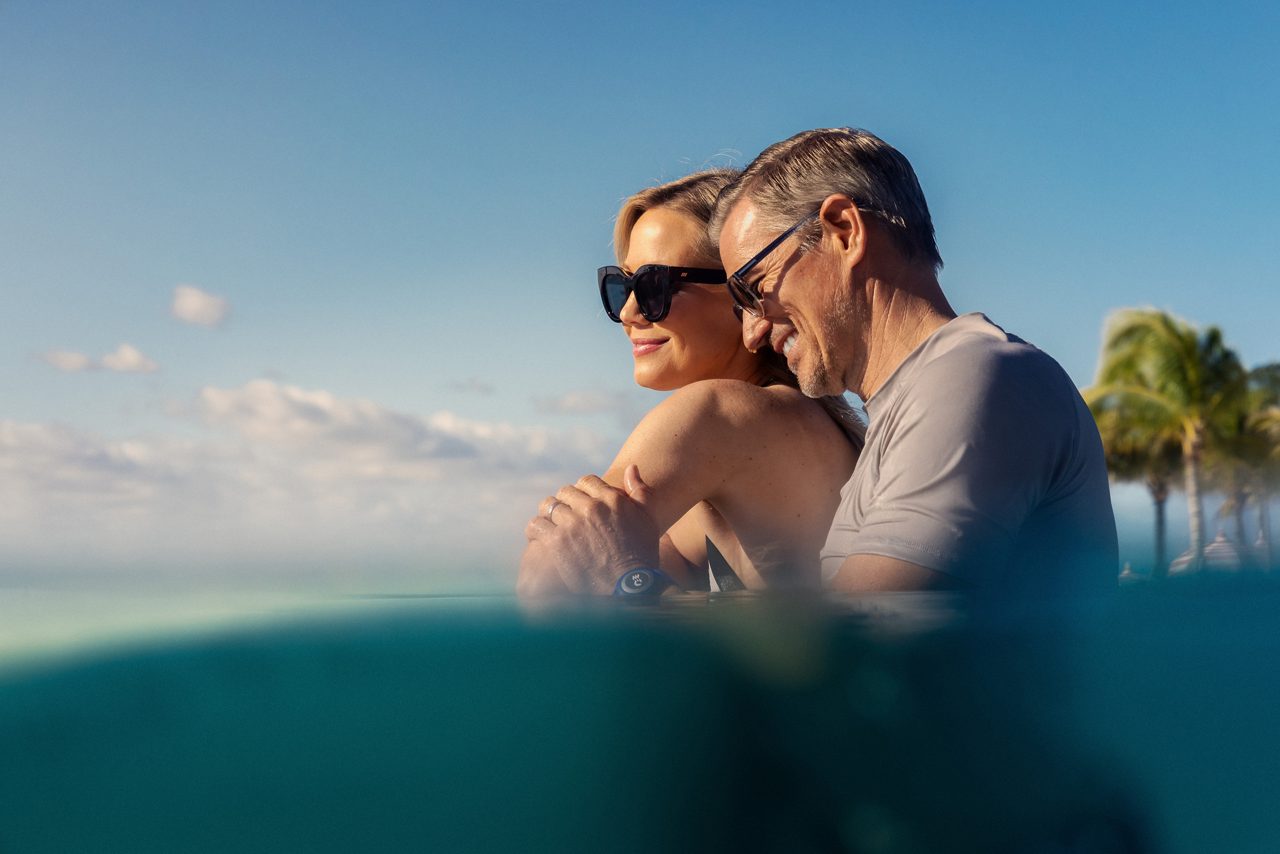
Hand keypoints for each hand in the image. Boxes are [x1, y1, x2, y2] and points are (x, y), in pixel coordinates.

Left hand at [519, 466, 659, 594]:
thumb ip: (640, 491)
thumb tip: (631, 467)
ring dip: (549, 514)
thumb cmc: (641, 554)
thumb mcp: (648, 519)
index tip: (581, 503)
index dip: (583, 491)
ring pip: (548, 506)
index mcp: (611, 498)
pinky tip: (538, 537)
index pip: (586, 480)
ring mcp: (572, 524)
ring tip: (550, 524)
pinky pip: (536, 525)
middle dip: (565, 502)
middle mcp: (591, 507)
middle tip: (565, 516)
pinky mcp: (557, 542)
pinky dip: (535, 530)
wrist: (629, 587)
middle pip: (565, 492)